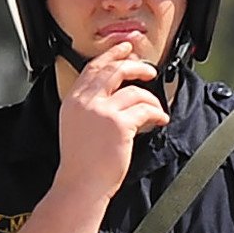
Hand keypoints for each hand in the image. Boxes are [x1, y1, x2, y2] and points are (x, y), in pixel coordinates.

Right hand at [54, 35, 164, 200]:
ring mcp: (102, 111)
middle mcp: (86, 101)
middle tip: (149, 69)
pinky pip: (145, 109)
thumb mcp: (75, 126)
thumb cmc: (80, 162)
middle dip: (136, 66)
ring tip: (156, 108)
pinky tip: (160, 119)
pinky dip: (157, 113)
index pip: (94, 68)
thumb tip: (116, 92)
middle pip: (115, 70)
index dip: (112, 55)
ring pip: (135, 91)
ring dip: (151, 98)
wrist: (80, 184)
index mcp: (73, 100)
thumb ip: (89, 106)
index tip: (125, 48)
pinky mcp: (119, 124)